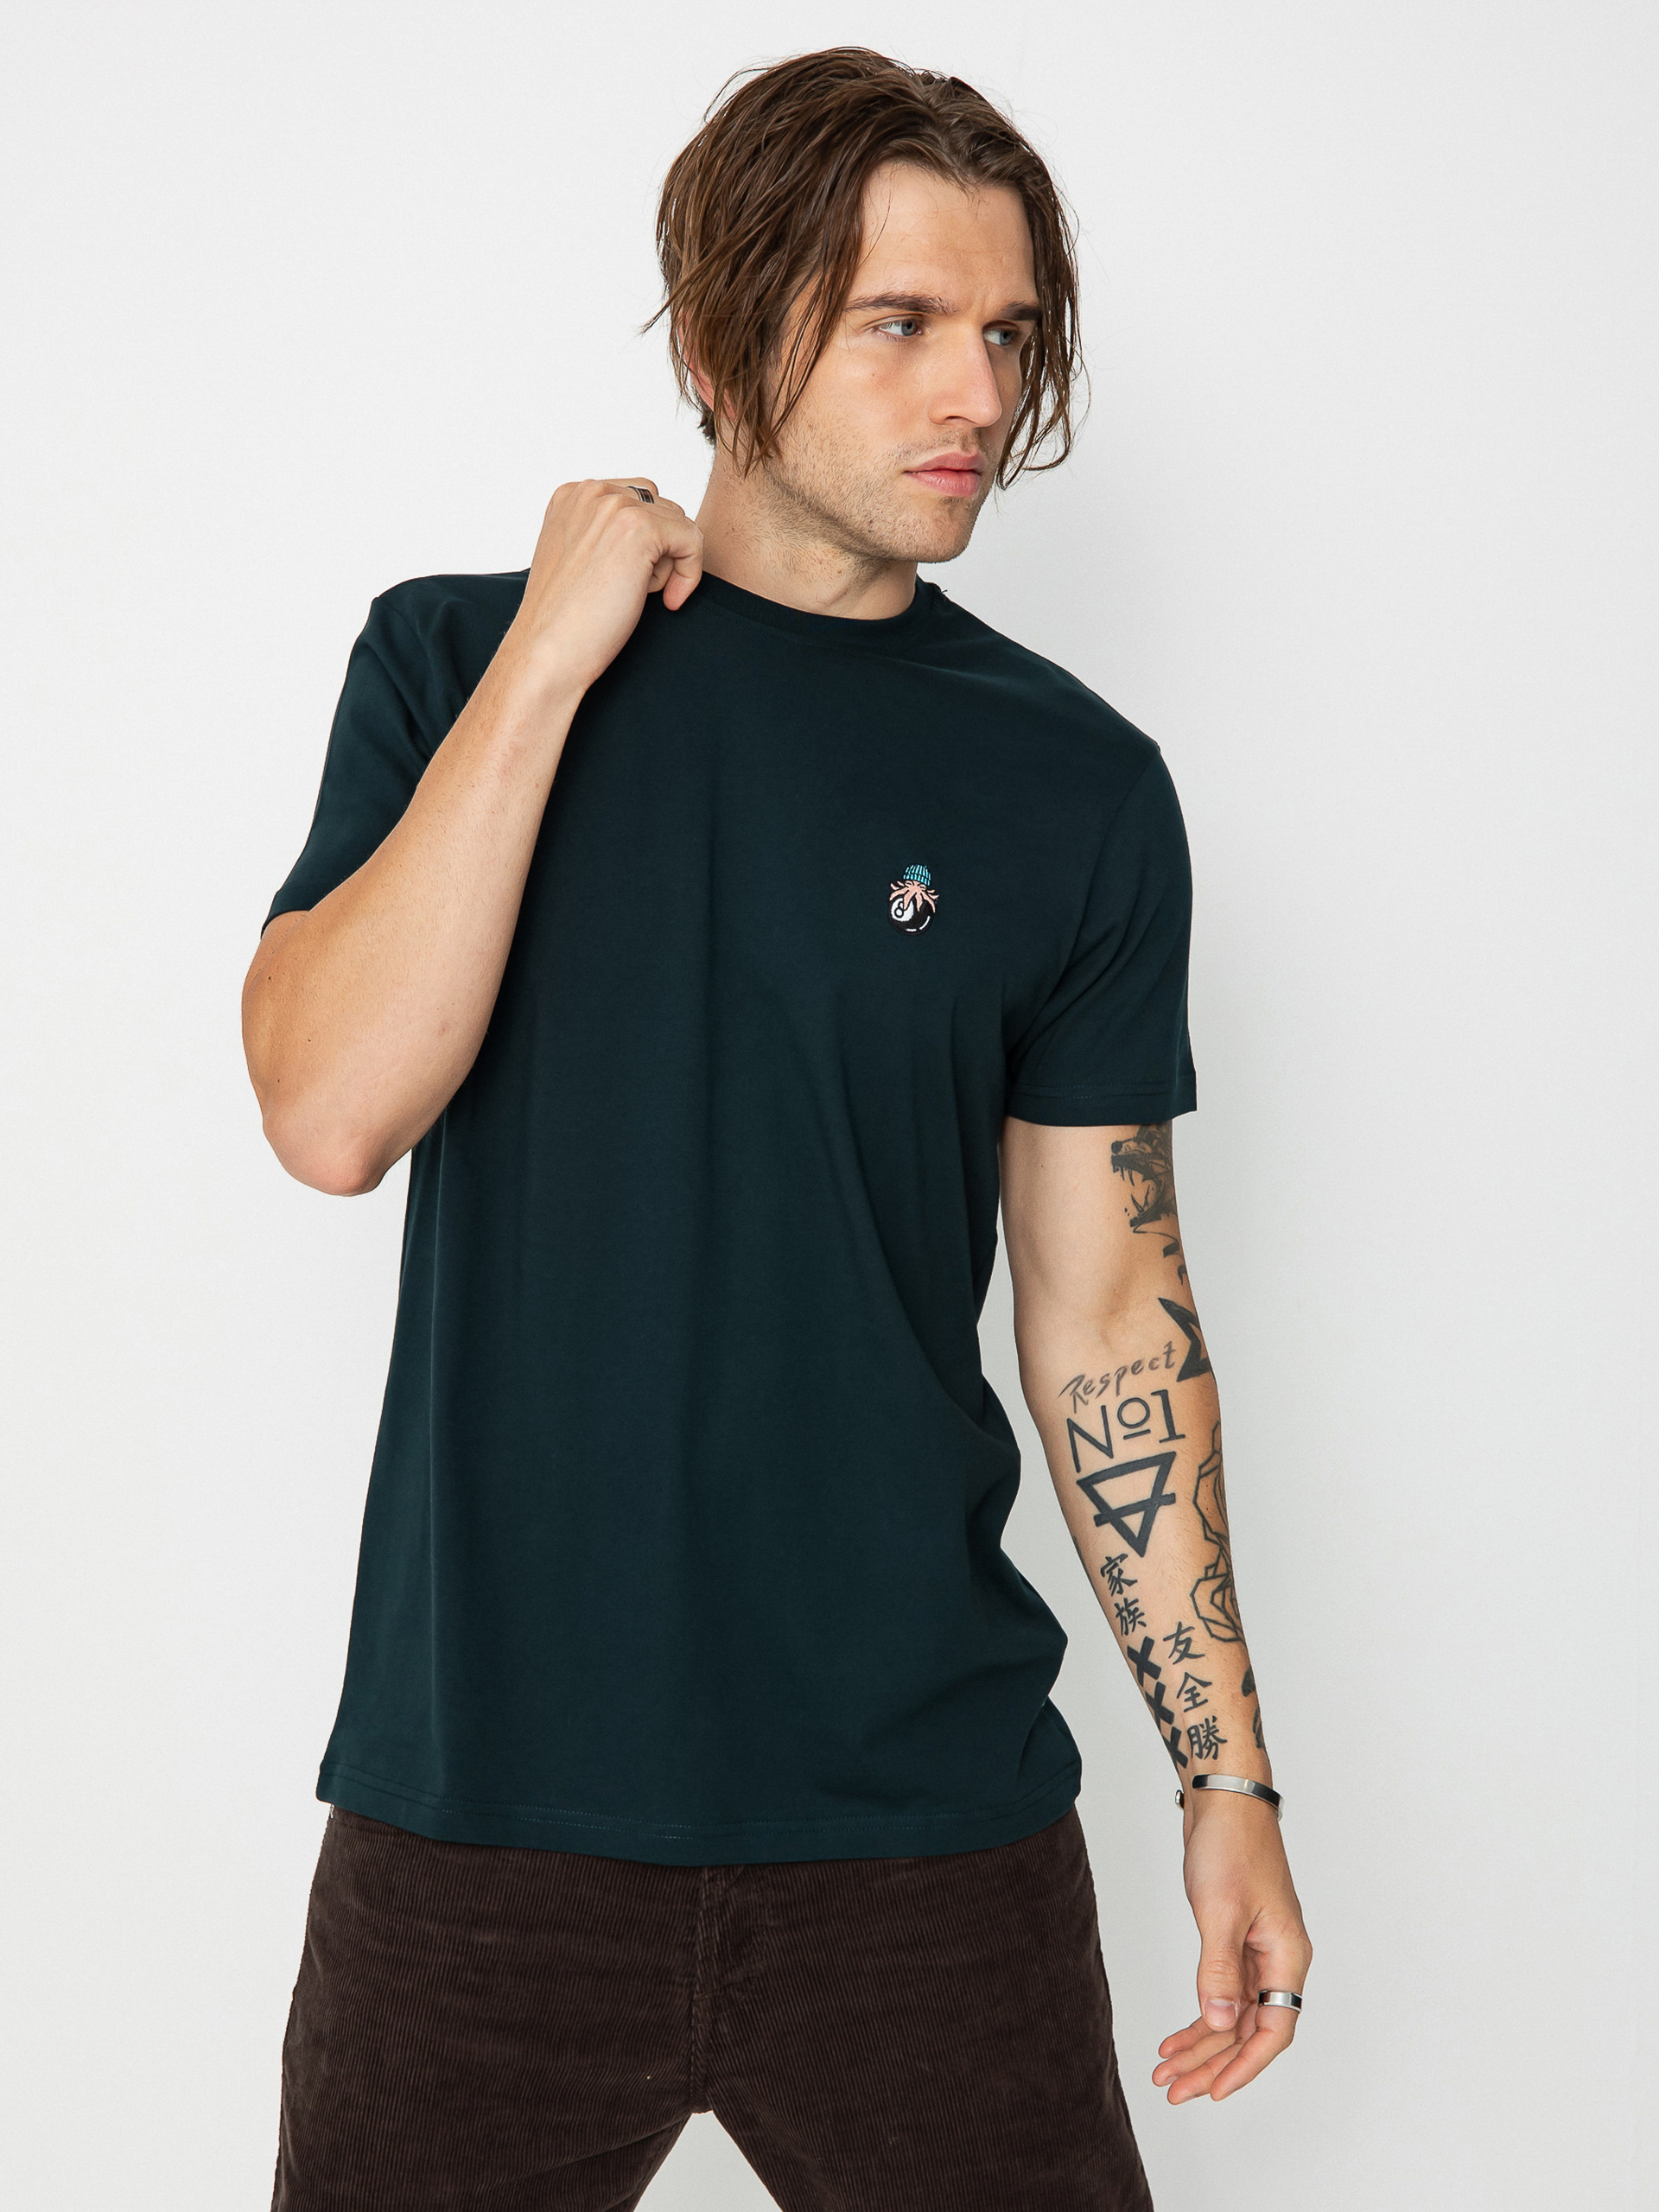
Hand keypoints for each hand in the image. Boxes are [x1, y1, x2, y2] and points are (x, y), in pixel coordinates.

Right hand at [504, 477, 704, 699]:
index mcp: (572, 495)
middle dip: (658, 551)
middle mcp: (591, 492)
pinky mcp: (639, 528)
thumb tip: (656, 535)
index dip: (646, 544)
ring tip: (633, 594)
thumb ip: (604, 534)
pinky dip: (690, 574)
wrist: (548, 651)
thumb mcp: (578, 558)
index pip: (637, 500)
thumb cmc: (564, 619)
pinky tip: (668, 602)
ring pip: (678, 525)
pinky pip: (692, 540)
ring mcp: (614, 506)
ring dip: (667, 565)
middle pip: (662, 509)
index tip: (629, 581)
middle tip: (630, 591)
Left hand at [1152, 1787, 1312, 2102]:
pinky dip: (1200, 2014)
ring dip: (1201, 2043)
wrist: (1223, 1799)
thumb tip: (1218, 2022)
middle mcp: (1277, 1959)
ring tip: (1165, 2069)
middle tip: (1173, 2088)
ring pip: (1232, 2014)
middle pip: (1249, 2029)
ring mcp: (1257, 1950)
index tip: (1213, 2092)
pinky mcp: (1235, 1938)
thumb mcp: (1220, 1910)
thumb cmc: (1231, 1845)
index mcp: (1287, 1955)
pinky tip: (1175, 2034)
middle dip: (1212, 2063)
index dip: (1244, 2066)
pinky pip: (1221, 1991)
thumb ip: (1218, 1969)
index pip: (1273, 2030)